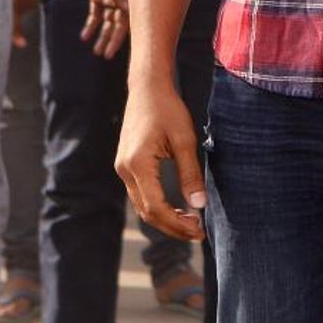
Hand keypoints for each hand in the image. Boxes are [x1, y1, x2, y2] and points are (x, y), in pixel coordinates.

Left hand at [70, 0, 128, 57]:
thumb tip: (129, 11)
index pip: (128, 18)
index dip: (124, 35)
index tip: (119, 52)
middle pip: (118, 22)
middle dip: (112, 39)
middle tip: (106, 56)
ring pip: (107, 20)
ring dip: (102, 35)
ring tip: (96, 52)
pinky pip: (95, 13)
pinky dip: (91, 24)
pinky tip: (84, 37)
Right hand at [116, 78, 205, 240]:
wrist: (147, 88)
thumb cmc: (168, 109)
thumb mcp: (185, 139)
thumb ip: (190, 173)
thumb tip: (199, 205)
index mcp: (138, 164)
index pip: (156, 207)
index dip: (177, 224)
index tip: (199, 230)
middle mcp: (125, 170)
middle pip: (146, 212)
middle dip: (172, 227)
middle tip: (198, 234)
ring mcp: (122, 168)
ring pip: (142, 206)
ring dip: (165, 219)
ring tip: (191, 224)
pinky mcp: (126, 165)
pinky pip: (140, 194)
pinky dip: (157, 206)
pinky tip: (176, 209)